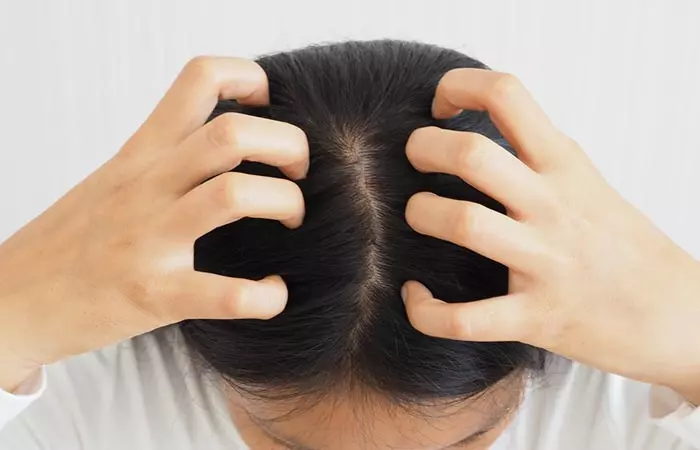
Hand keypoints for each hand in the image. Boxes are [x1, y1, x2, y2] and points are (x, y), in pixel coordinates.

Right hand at [0, 57, 308, 391]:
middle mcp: (147, 186)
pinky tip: (273, 294)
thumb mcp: (114, 180)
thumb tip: (225, 146)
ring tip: (292, 219)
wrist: (9, 301)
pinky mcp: (153, 295)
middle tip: (297, 172)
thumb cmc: (72, 241)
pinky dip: (265, 295)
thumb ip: (165, 159)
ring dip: (283, 203)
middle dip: (288, 145)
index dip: (248, 77)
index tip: (268, 105)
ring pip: (233, 195)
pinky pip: (225, 293)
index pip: (198, 80)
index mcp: (142, 154)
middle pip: (232, 133)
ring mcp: (149, 239)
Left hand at [401, 68, 699, 402]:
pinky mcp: (535, 318)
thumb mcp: (588, 182)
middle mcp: (552, 206)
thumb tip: (482, 130)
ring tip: (419, 216)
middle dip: (423, 147)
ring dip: (420, 214)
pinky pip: (462, 318)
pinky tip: (416, 295)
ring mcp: (544, 262)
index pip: (507, 94)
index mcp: (565, 165)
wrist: (679, 316)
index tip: (440, 108)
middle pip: (470, 154)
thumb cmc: (624, 245)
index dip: (458, 87)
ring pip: (460, 222)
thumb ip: (538, 156)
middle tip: (416, 158)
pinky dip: (424, 309)